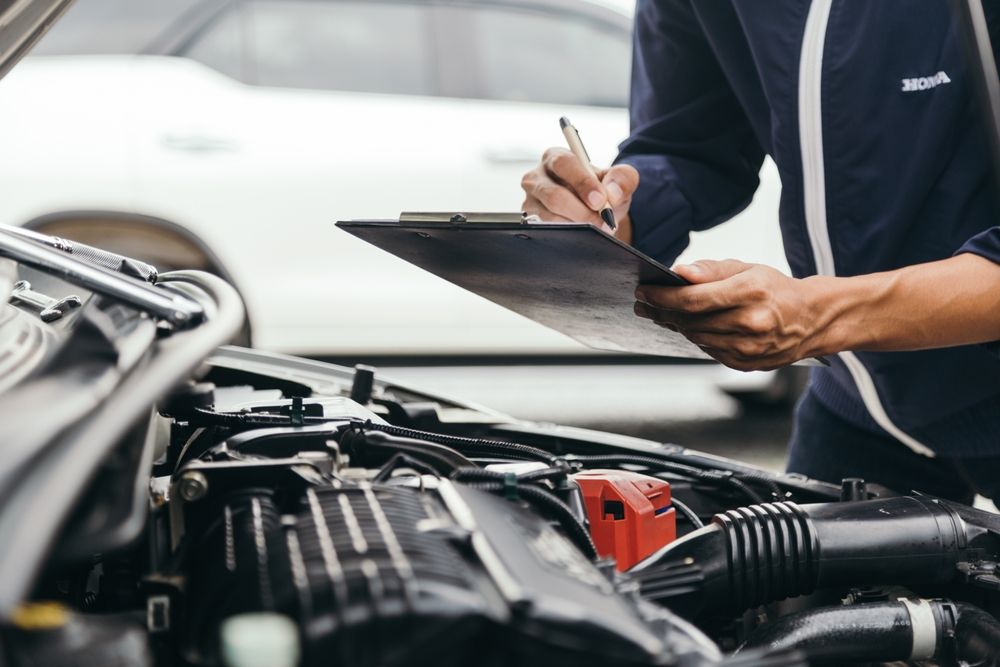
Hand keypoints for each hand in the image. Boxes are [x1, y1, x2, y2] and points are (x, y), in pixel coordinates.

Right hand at [521, 147, 638, 240]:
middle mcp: (536, 177)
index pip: (564, 164)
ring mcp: (530, 201)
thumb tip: (612, 193)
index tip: (600, 200)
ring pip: (548, 217)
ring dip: (576, 226)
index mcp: (556, 157)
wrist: (596, 212)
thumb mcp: (617, 180)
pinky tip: (581, 236)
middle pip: (554, 195)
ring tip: (596, 229)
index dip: (582, 182)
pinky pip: (546, 231)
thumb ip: (621, 178)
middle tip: (602, 222)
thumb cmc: (601, 190)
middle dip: (581, 212)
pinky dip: (567, 236)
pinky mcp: (530, 222)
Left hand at [633, 259, 832, 370]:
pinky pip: (709, 351)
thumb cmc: (775, 289)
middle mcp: (752, 322)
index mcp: (751, 292)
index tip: (643, 292)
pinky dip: (696, 338)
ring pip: (697, 338)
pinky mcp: (747, 364)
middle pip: (691, 321)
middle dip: (662, 312)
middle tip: (644, 304)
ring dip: (675, 326)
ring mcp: (750, 348)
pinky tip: (688, 327)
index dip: (663, 297)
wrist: (812, 319)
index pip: (694, 299)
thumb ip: (711, 270)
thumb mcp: (747, 268)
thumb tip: (679, 272)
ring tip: (661, 314)